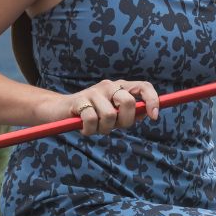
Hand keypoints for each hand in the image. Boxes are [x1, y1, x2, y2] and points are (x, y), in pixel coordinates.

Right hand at [39, 79, 160, 135]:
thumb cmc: (92, 114)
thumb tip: (148, 114)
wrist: (61, 110)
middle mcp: (109, 86)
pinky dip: (89, 130)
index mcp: (121, 87)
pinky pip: (91, 119)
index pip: (144, 86)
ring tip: (95, 127)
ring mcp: (94, 91)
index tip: (154, 116)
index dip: (152, 100)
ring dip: (103, 129)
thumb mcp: (114, 115)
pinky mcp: (79, 100)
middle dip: (124, 121)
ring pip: (110, 115)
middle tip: (113, 127)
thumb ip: (130, 114)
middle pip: (128, 102)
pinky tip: (84, 128)